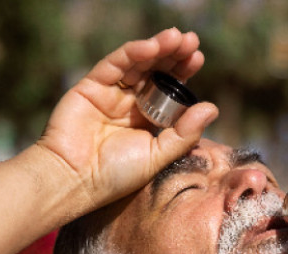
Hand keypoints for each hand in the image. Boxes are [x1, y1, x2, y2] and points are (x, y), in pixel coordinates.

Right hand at [38, 28, 218, 210]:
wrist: (75, 180)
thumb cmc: (115, 175)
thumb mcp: (157, 156)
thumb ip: (184, 133)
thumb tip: (212, 108)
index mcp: (147, 118)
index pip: (168, 89)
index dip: (182, 71)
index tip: (198, 58)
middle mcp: (130, 102)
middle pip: (155, 71)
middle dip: (173, 54)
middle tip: (191, 41)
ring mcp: (110, 93)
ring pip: (137, 63)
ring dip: (157, 48)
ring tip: (176, 38)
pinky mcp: (90, 86)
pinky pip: (114, 64)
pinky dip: (132, 53)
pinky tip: (150, 46)